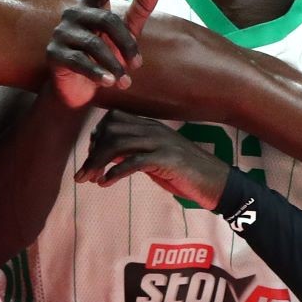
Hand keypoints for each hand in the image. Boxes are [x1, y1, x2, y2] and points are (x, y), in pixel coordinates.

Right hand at [47, 0, 161, 107]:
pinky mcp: (54, 53)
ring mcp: (61, 33)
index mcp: (90, 5)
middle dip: (126, 44)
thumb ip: (139, 10)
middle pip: (106, 20)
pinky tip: (110, 82)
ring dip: (114, 64)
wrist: (78, 88)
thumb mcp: (124, 34)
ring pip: (93, 44)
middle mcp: (73, 14)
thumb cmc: (103, 56)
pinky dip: (97, 73)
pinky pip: (79, 61)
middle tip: (137, 65)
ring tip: (125, 81)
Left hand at [73, 112, 229, 210]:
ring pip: (118, 143)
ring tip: (89, 179)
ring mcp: (161, 143)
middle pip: (111, 130)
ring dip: (98, 162)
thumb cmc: (185, 173)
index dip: (97, 137)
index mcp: (150, 127)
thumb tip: (108, 156)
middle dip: (92, 152)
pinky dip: (114, 172)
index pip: (113, 119)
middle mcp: (153, 130)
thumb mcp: (154, 160)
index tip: (91, 158)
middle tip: (83, 174)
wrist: (217, 182)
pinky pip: (133, 161)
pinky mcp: (167, 160)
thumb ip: (133, 153)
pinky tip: (105, 183)